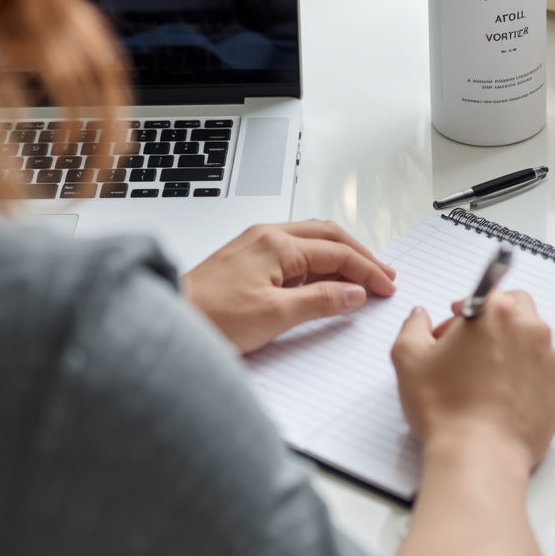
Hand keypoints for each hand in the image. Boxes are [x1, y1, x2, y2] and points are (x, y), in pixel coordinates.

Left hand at [181, 220, 395, 353]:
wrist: (168, 320)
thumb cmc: (209, 317)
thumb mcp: (275, 315)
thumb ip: (320, 301)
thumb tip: (354, 293)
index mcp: (277, 245)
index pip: (338, 253)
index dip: (367, 270)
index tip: (386, 286)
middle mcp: (267, 236)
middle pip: (328, 236)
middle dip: (359, 254)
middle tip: (383, 274)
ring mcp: (255, 243)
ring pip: (311, 239)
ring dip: (339, 254)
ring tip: (360, 273)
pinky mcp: (246, 257)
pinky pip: (293, 249)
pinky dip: (317, 260)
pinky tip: (322, 277)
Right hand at [391, 290, 554, 472]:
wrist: (479, 457)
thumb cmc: (445, 409)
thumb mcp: (408, 360)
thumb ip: (413, 326)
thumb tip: (421, 318)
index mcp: (496, 312)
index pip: (488, 292)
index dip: (467, 310)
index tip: (456, 327)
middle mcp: (531, 330)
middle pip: (518, 310)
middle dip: (497, 322)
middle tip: (473, 348)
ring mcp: (552, 361)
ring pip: (535, 342)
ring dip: (516, 350)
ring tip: (489, 379)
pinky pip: (548, 375)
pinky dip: (532, 380)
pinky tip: (508, 398)